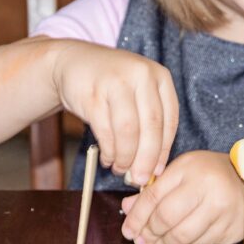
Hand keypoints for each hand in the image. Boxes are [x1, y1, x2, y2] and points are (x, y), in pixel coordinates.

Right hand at [52, 41, 177, 183]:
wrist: (73, 62)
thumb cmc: (112, 85)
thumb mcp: (138, 93)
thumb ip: (150, 123)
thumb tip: (155, 168)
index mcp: (159, 76)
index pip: (169, 120)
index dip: (164, 151)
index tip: (157, 171)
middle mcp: (141, 75)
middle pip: (151, 126)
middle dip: (146, 159)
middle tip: (139, 180)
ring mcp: (116, 82)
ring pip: (128, 131)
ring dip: (125, 157)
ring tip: (120, 169)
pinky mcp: (93, 94)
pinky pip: (105, 131)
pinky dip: (108, 151)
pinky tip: (107, 158)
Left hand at [120, 150, 243, 243]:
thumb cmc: (211, 177)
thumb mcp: (183, 174)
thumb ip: (155, 190)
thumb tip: (127, 209)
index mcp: (189, 168)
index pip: (154, 195)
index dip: (137, 216)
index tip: (128, 229)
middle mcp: (207, 186)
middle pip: (166, 217)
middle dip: (149, 233)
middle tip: (140, 241)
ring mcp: (221, 209)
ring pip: (182, 235)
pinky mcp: (230, 229)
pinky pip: (198, 243)